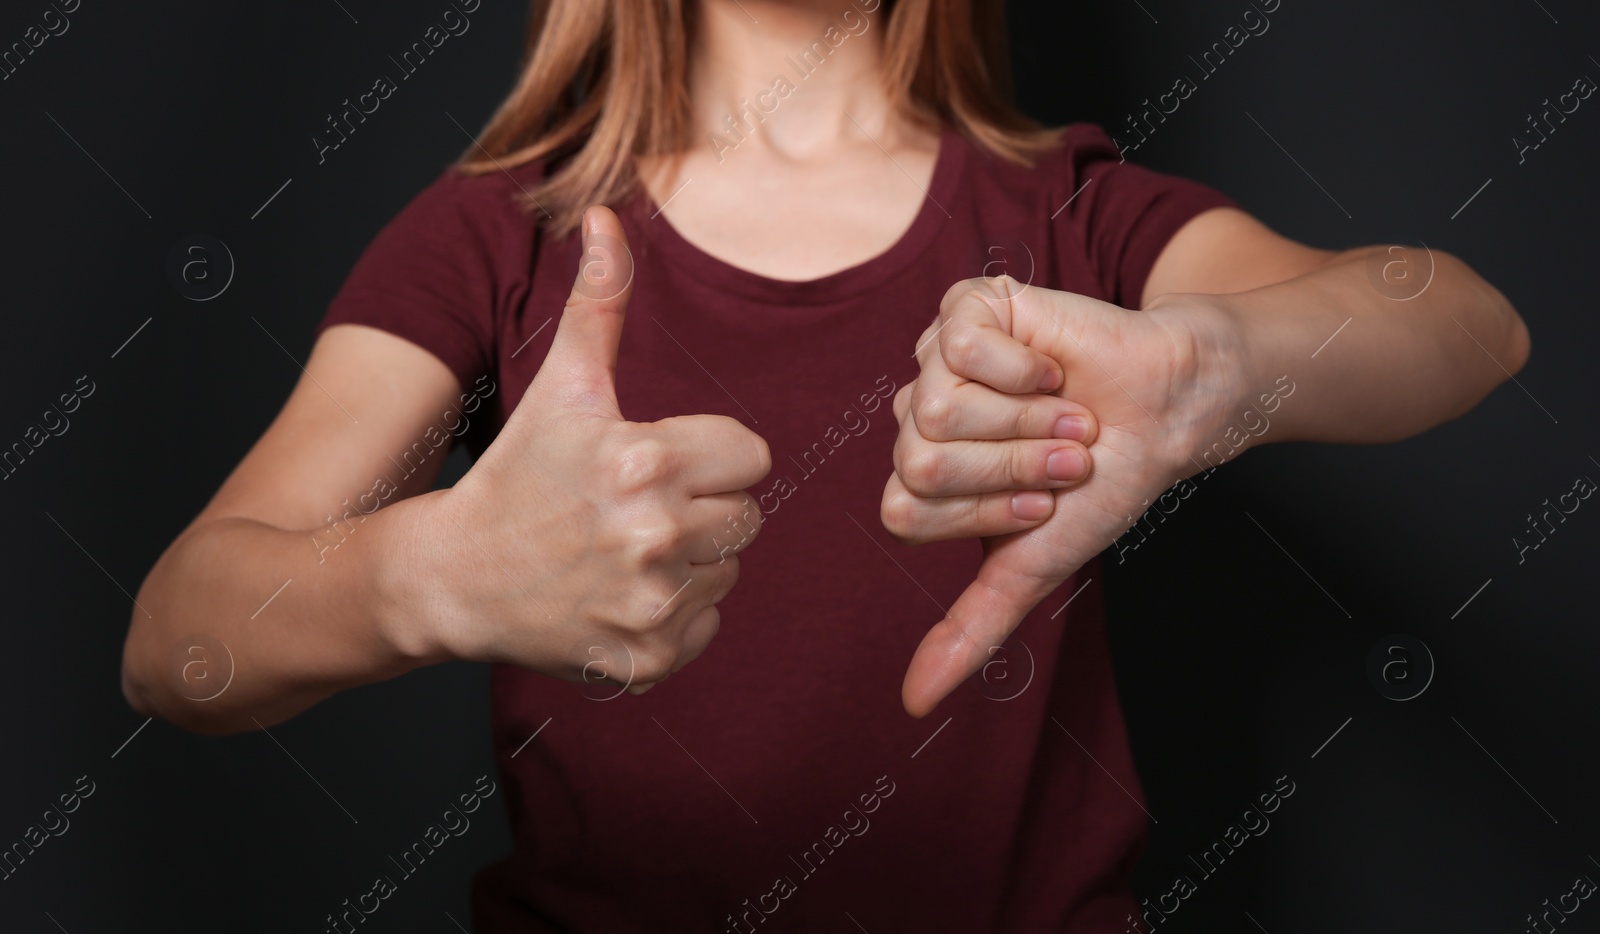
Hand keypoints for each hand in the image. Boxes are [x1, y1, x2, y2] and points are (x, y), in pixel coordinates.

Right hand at [398, 206, 771, 694]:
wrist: (449, 579)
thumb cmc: (513, 474)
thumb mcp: (562, 386)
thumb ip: (600, 302)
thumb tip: (607, 215)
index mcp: (644, 459)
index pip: (752, 454)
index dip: (708, 455)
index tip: (654, 462)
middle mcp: (653, 536)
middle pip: (747, 514)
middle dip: (701, 506)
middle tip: (632, 509)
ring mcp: (650, 605)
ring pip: (731, 570)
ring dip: (691, 561)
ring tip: (621, 551)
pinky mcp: (646, 660)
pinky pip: (710, 626)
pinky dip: (676, 615)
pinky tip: (619, 596)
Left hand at [882, 275, 1241, 715]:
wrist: (1169, 412)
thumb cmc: (1103, 483)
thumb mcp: (1032, 566)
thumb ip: (970, 631)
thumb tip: (914, 703)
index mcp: (922, 476)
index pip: (906, 511)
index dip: (986, 512)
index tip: (1044, 503)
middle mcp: (917, 417)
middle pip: (918, 461)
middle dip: (1011, 468)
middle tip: (1063, 456)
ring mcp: (934, 359)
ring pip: (936, 407)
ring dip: (1024, 422)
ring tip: (1067, 415)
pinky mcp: (964, 309)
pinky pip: (961, 346)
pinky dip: (1025, 369)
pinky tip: (1051, 368)